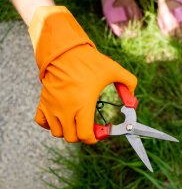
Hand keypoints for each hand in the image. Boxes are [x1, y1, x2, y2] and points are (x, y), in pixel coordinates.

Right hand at [29, 6, 136, 143]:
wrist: (64, 50)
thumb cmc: (89, 61)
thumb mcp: (114, 70)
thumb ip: (128, 83)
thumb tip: (133, 98)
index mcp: (83, 105)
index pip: (85, 136)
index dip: (95, 138)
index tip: (102, 132)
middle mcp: (65, 109)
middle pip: (71, 137)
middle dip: (83, 135)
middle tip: (91, 127)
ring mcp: (52, 106)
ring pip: (57, 132)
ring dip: (68, 131)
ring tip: (77, 121)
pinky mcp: (43, 101)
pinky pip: (41, 122)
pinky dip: (50, 124)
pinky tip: (61, 117)